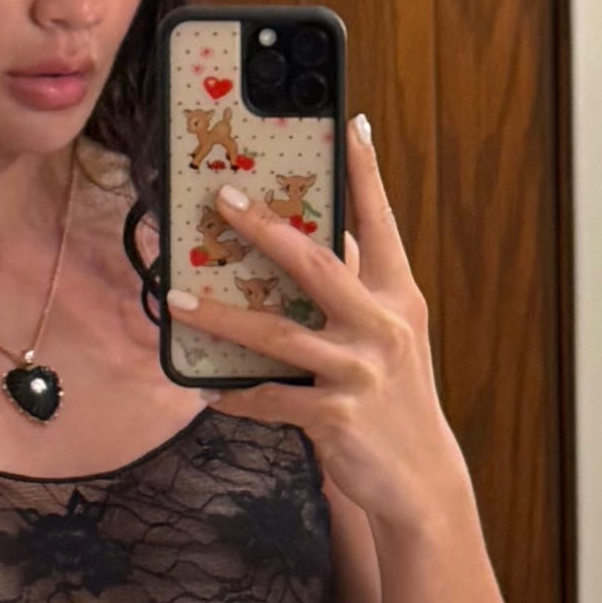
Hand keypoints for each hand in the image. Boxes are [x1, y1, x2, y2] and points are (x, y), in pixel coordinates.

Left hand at [199, 116, 473, 537]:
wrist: (422, 480)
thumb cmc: (395, 399)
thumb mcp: (390, 338)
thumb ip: (356, 291)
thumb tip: (314, 244)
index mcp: (397, 296)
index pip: (381, 222)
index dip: (365, 172)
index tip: (351, 122)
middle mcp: (383, 325)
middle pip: (317, 265)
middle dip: (266, 228)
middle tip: (222, 197)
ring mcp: (361, 372)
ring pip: (278, 335)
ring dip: (221, 316)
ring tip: (178, 300)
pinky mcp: (337, 417)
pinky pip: (272, 399)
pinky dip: (236, 394)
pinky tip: (206, 389)